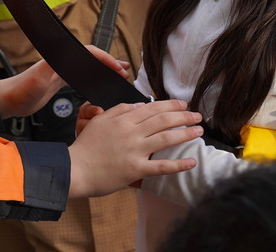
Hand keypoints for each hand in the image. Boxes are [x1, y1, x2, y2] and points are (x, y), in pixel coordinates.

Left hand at [0, 46, 129, 118]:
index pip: (88, 53)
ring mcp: (60, 71)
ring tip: (118, 74)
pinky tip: (99, 84)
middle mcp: (61, 62)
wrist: (9, 100)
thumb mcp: (38, 78)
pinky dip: (93, 78)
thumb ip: (51, 65)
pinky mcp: (58, 81)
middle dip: (109, 62)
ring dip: (103, 70)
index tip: (118, 68)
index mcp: (60, 59)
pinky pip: (81, 76)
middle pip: (91, 58)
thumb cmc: (21, 90)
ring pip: (87, 67)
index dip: (105, 59)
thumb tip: (65, 53)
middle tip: (125, 69)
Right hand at [67, 99, 200, 197]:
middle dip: (184, 116)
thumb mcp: (99, 120)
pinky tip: (192, 162)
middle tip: (197, 115)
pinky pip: (162, 166)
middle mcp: (132, 133)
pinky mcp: (136, 170)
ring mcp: (135, 151)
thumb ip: (119, 110)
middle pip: (163, 120)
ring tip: (199, 131)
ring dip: (186, 133)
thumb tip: (138, 106)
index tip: (183, 105)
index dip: (170, 105)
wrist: (75, 169)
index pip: (152, 108)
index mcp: (123, 119)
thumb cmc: (85, 146)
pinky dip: (179, 165)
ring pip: (166, 138)